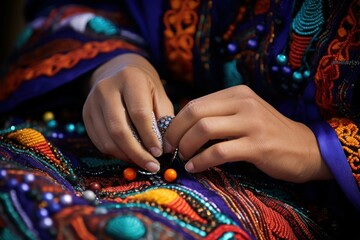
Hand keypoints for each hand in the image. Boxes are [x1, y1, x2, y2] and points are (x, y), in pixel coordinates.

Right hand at [82, 53, 173, 172]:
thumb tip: (163, 149)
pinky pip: (98, 141)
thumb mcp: (160, 96)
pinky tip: (129, 155)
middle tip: (152, 166)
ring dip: (126, 156)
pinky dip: (115, 153)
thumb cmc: (146, 88)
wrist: (120, 71)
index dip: (149, 136)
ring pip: (107, 139)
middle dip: (137, 152)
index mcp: (130, 79)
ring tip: (142, 162)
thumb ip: (163, 119)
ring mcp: (92, 101)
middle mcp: (106, 88)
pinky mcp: (85, 114)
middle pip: (119, 129)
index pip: (139, 113)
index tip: (159, 153)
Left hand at [164, 85, 331, 182]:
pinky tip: (195, 167)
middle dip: (175, 133)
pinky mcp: (258, 145)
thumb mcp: (245, 115)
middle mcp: (244, 102)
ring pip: (204, 129)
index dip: (176, 122)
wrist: (307, 148)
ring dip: (186, 146)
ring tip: (182, 158)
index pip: (195, 103)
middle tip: (169, 149)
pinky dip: (201, 161)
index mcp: (237, 93)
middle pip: (195, 113)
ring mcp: (252, 122)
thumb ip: (219, 115)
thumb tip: (183, 127)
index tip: (168, 138)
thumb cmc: (270, 133)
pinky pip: (219, 151)